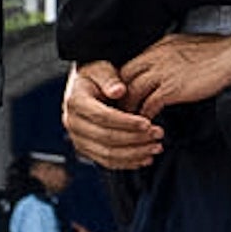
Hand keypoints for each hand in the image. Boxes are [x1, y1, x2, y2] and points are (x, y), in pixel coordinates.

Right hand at [60, 56, 161, 172]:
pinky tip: (146, 158)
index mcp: (75, 101)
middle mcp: (72, 122)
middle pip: (106, 138)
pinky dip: (127, 162)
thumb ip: (110, 79)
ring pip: (107, 154)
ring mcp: (78, 138)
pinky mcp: (86, 149)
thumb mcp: (102, 69)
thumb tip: (119, 91)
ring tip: (156, 147)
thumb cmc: (97, 75)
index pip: (102, 116)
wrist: (87, 86)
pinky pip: (107, 161)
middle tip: (158, 134)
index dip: (126, 122)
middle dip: (135, 138)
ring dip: (135, 153)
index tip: (147, 123)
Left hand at [116, 32, 230, 116]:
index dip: (124, 81)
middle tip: (120, 109)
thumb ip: (169, 55)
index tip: (124, 94)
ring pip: (133, 91)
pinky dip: (146, 116)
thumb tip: (162, 67)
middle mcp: (156, 57)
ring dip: (129, 108)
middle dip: (120, 94)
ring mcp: (163, 72)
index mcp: (159, 46)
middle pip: (125, 76)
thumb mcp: (185, 45)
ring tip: (130, 120)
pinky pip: (150, 104)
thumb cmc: (216, 51)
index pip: (131, 64)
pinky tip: (148, 123)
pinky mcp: (173, 88)